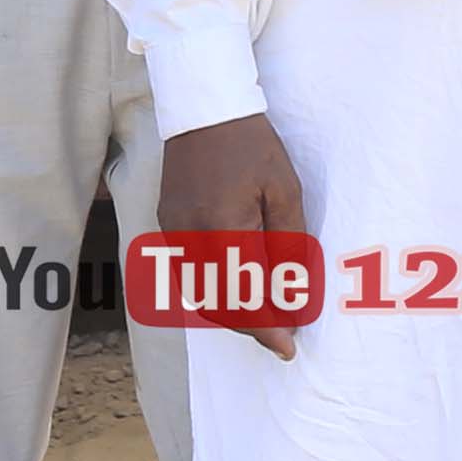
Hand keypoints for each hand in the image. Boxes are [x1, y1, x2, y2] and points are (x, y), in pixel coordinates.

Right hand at [156, 110, 315, 361]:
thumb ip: (288, 245)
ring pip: (199, 295)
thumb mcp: (285, 191)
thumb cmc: (252, 147)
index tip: (287, 348)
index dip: (266, 329)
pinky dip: (213, 292)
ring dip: (231, 313)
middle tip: (282, 334)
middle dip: (250, 327)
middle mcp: (191, 237)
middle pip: (218, 304)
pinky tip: (237, 289)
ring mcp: (173, 233)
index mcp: (223, 227)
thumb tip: (293, 294)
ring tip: (264, 314)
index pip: (244, 297)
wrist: (204, 112)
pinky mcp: (167, 227)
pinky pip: (189, 275)